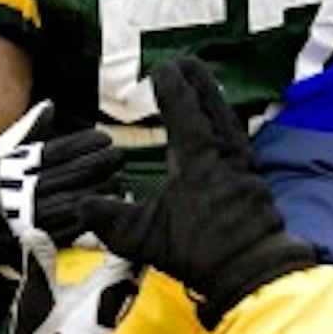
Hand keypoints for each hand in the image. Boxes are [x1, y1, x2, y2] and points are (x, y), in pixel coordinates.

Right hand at [0, 101, 123, 275]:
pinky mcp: (25, 246)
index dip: (80, 146)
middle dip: (94, 166)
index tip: (103, 138)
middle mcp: (9, 196)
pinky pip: (62, 234)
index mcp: (2, 170)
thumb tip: (50, 106)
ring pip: (65, 207)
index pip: (50, 155)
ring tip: (116, 181)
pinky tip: (103, 209)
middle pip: (62, 179)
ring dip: (95, 193)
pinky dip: (85, 220)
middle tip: (118, 156)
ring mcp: (18, 223)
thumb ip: (26, 134)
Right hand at [81, 59, 316, 326]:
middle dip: (198, 80)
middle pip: (212, 103)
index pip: (184, 109)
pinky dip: (225, 123)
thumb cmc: (198, 251)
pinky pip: (236, 138)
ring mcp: (244, 165)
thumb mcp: (143, 237)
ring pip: (227, 120)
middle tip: (184, 60)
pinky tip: (220, 128)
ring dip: (213, 99)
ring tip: (201, 85)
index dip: (172, 86)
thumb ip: (108, 219)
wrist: (252, 273)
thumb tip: (79, 205)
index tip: (161, 68)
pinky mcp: (253, 181)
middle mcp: (225, 152)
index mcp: (199, 156)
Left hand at [280, 8, 332, 131]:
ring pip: (327, 120)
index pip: (316, 85)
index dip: (301, 92)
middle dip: (301, 113)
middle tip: (285, 119)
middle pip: (317, 107)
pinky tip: (321, 139)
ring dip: (311, 126)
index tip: (289, 95)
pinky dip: (330, 133)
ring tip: (298, 131)